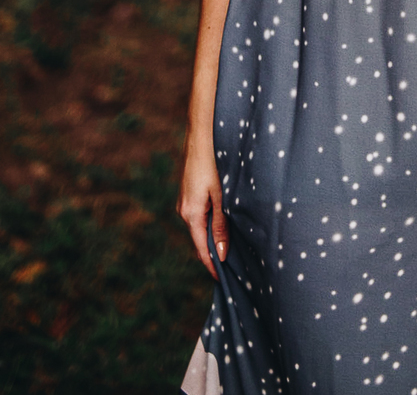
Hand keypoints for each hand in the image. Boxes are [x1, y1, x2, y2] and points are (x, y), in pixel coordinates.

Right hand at [178, 136, 227, 278]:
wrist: (201, 136)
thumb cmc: (213, 163)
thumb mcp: (221, 195)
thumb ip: (221, 224)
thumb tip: (221, 253)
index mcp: (191, 214)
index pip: (201, 249)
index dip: (212, 265)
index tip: (224, 280)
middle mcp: (184, 211)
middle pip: (200, 241)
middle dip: (214, 254)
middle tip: (233, 269)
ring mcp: (185, 202)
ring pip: (200, 228)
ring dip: (213, 239)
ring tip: (231, 250)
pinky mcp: (189, 195)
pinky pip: (199, 217)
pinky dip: (210, 225)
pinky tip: (223, 225)